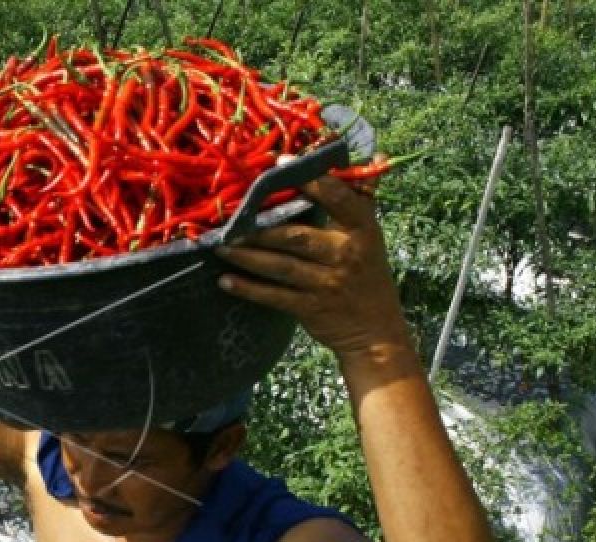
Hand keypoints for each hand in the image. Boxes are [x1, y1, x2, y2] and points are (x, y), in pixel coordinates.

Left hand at [214, 165, 412, 361]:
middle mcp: (345, 254)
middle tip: (230, 219)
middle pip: (297, 236)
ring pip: (281, 265)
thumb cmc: (368, 275)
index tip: (279, 164)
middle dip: (261, 228)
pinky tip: (226, 281)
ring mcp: (327, 283)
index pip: (338, 198)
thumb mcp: (371, 237)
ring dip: (247, 256)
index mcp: (362, 230)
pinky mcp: (311, 308)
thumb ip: (362, 199)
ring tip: (220, 247)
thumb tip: (375, 156)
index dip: (311, 180)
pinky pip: (274, 296)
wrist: (375, 332)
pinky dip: (249, 289)